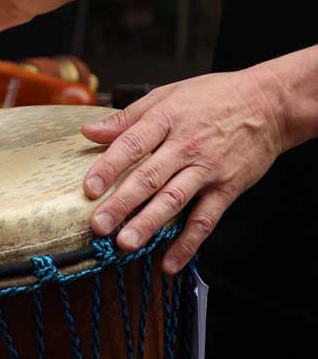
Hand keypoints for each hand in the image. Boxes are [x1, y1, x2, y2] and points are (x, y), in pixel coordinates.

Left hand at [82, 69, 286, 273]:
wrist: (269, 104)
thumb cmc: (212, 97)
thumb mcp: (166, 95)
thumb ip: (126, 118)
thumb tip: (89, 131)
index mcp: (166, 120)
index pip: (131, 144)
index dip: (108, 167)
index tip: (89, 189)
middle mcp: (185, 146)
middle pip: (149, 177)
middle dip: (122, 203)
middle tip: (100, 226)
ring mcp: (207, 169)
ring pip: (174, 200)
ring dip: (149, 224)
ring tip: (127, 244)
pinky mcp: (227, 188)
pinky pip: (205, 219)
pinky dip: (188, 243)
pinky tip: (169, 262)